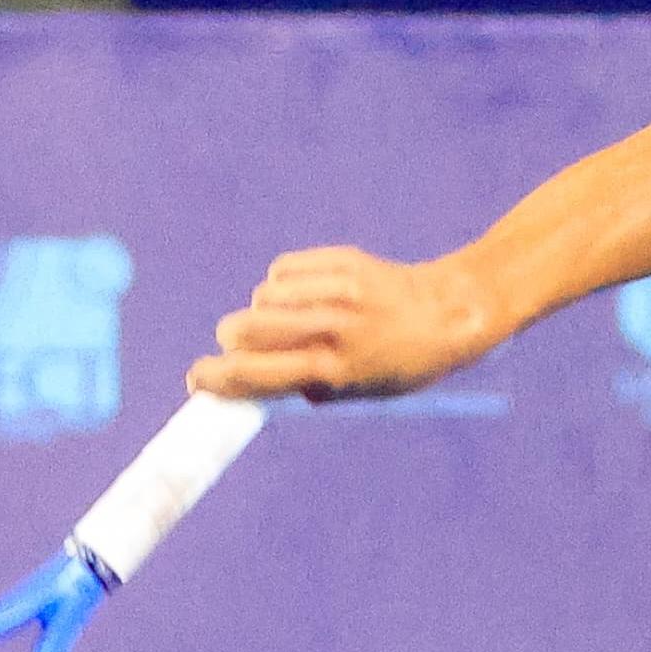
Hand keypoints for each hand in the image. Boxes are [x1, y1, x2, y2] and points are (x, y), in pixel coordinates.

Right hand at [188, 247, 498, 401]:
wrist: (453, 312)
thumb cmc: (400, 363)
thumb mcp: (358, 391)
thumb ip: (306, 386)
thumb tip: (245, 383)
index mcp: (336, 371)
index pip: (253, 374)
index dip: (215, 379)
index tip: (197, 381)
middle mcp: (333, 329)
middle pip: (243, 329)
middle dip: (232, 342)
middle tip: (240, 348)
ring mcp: (337, 291)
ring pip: (261, 297)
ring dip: (264, 310)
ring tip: (296, 321)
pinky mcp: (342, 260)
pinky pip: (283, 270)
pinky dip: (285, 283)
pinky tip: (310, 295)